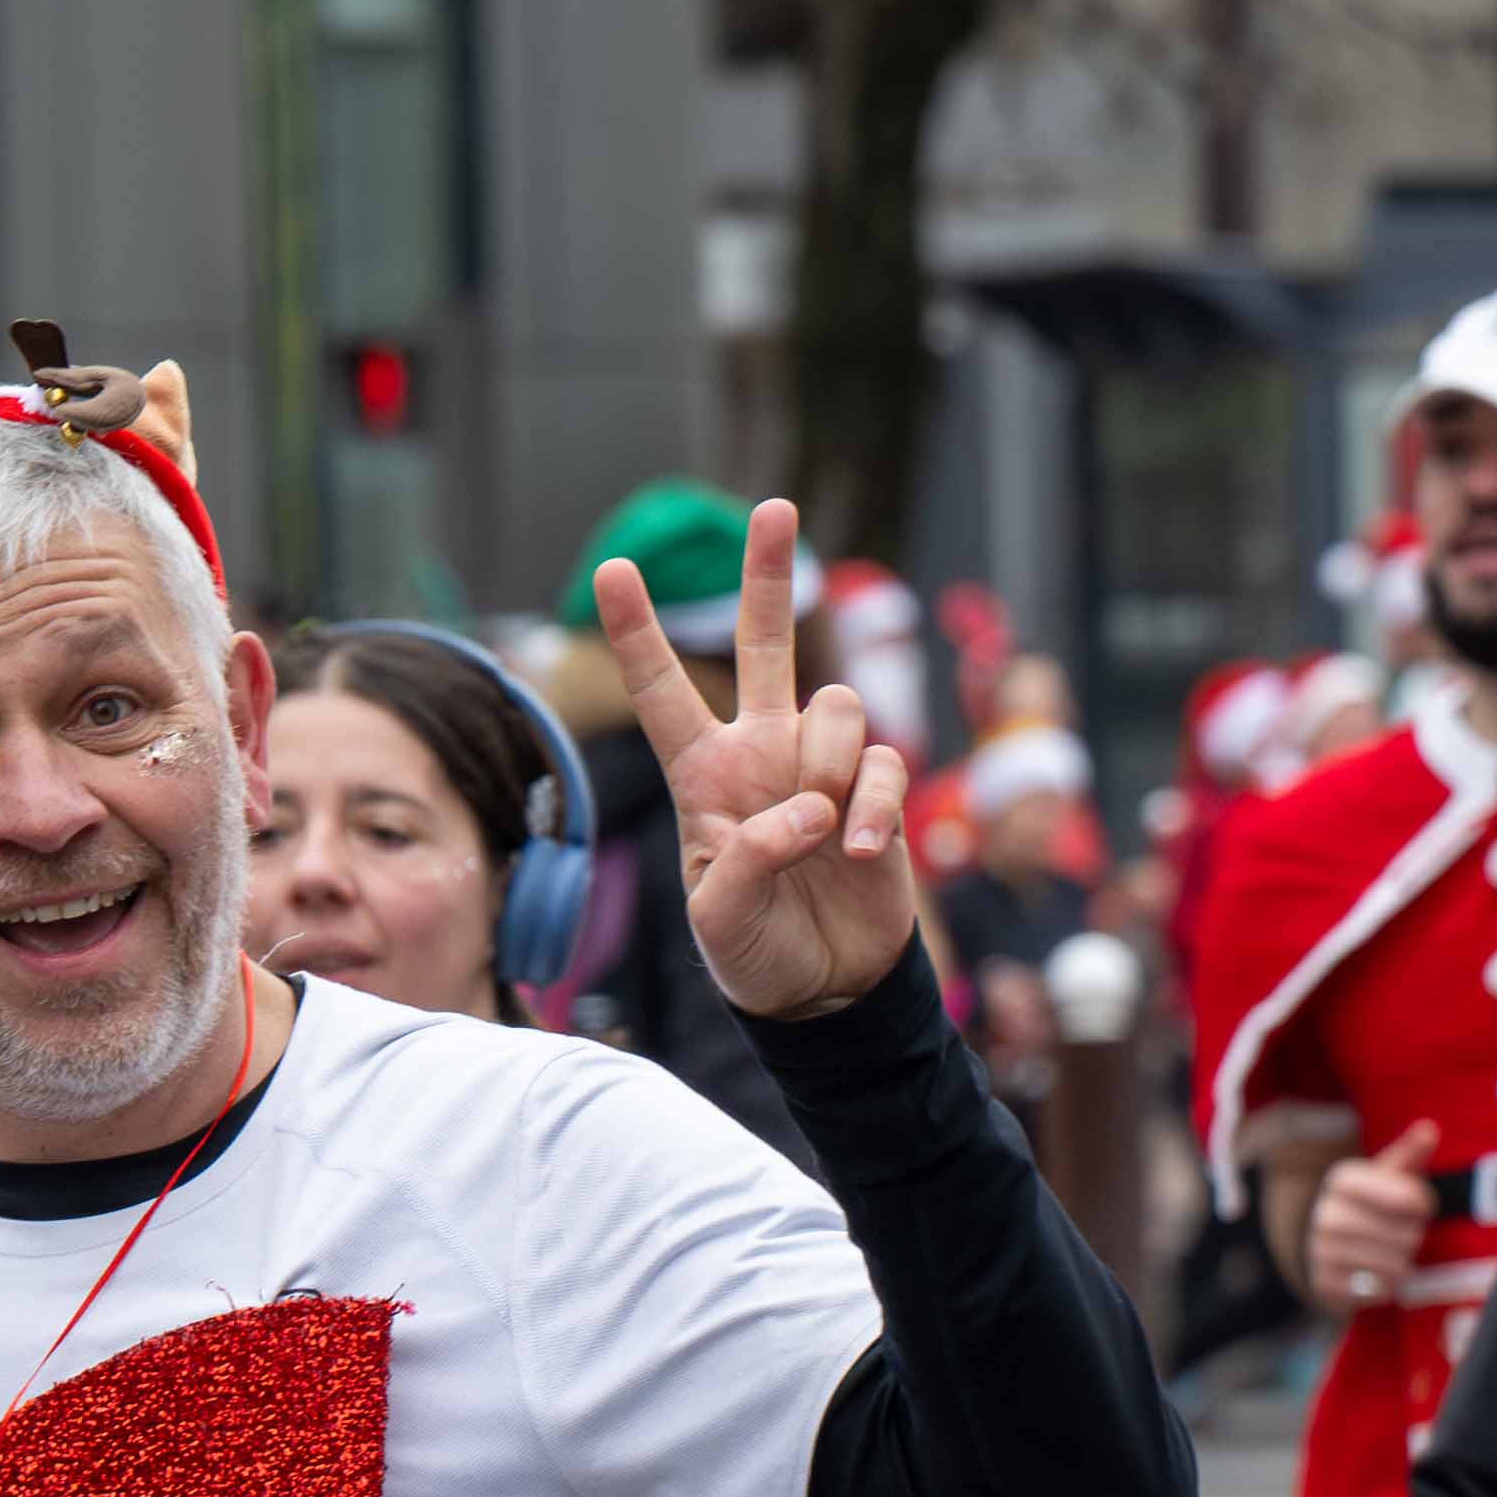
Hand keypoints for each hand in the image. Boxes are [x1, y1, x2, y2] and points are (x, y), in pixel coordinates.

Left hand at [593, 495, 924, 1022]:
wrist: (824, 989)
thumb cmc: (754, 951)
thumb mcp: (719, 920)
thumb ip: (746, 862)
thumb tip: (804, 811)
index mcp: (704, 776)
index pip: (663, 694)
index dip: (639, 634)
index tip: (612, 569)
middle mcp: (764, 753)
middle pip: (767, 645)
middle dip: (768, 575)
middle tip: (773, 506)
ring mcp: (824, 767)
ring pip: (836, 708)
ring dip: (829, 770)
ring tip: (823, 837)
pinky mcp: (878, 790)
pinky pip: (884, 766)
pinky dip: (874, 808)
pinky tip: (859, 854)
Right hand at [1299, 1127, 1445, 1313]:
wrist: (1323, 1243)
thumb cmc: (1368, 1203)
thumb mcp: (1386, 1174)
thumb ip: (1410, 1153)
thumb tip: (1429, 1129)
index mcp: (1342, 1179)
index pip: (1409, 1197)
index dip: (1423, 1205)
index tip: (1419, 1205)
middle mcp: (1326, 1214)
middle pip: (1405, 1235)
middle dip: (1413, 1236)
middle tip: (1402, 1232)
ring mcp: (1321, 1251)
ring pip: (1395, 1264)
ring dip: (1402, 1261)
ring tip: (1390, 1251)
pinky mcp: (1325, 1284)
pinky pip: (1380, 1289)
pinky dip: (1387, 1284)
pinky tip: (1377, 1272)